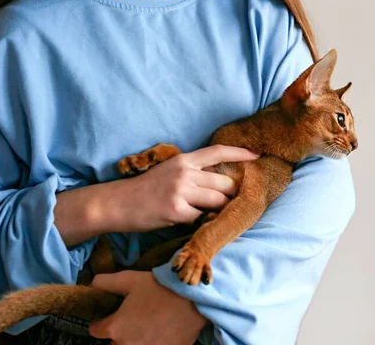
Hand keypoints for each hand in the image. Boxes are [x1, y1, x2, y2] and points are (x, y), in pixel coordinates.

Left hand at [89, 271, 206, 344]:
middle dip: (118, 335)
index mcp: (115, 327)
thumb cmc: (160, 288)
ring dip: (134, 341)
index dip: (100, 322)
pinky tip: (160, 333)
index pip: (95, 330)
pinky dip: (152, 343)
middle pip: (113, 344)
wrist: (193, 301)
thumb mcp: (131, 279)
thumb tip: (92, 283)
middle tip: (130, 322)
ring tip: (145, 329)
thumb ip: (107, 282)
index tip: (108, 316)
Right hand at [115, 145, 257, 232]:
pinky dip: (197, 221)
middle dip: (228, 195)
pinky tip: (183, 219)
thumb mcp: (170, 171)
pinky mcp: (177, 210)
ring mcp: (181, 191)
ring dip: (215, 210)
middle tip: (219, 202)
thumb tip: (221, 182)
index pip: (218, 152)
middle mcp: (185, 172)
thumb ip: (194, 172)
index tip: (256, 156)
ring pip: (218, 201)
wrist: (118, 203)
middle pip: (225, 183)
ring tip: (200, 211)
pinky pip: (201, 218)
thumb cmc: (146, 189)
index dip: (240, 153)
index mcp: (184, 160)